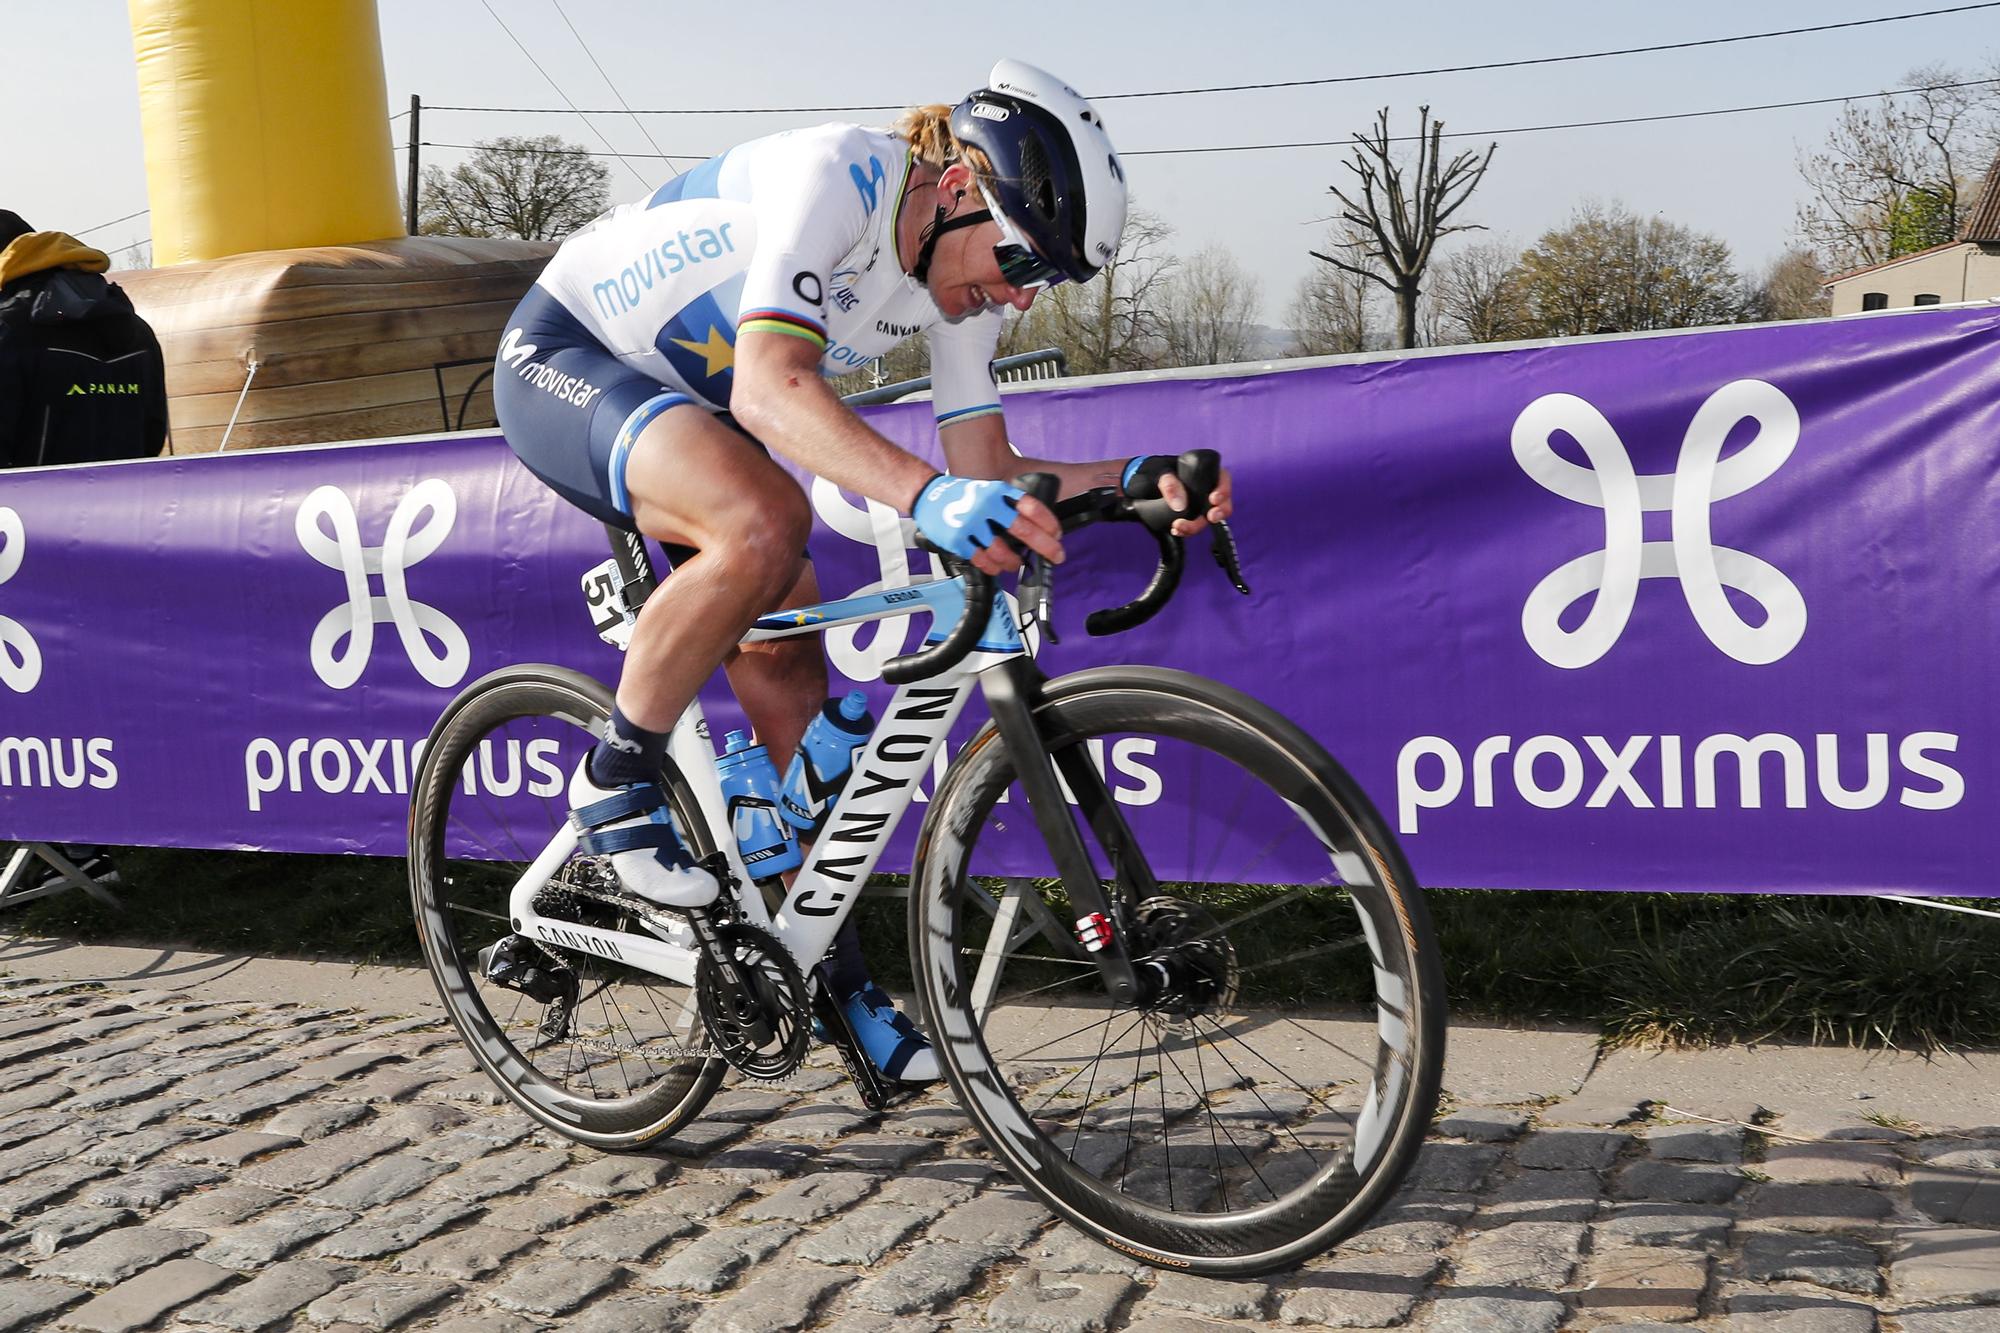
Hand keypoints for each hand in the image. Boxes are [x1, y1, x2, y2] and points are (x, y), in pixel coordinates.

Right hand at [910, 474, 1064, 574]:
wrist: (927, 494)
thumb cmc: (961, 496)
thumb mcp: (988, 490)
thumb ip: (1008, 506)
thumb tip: (1036, 529)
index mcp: (997, 491)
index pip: (1031, 507)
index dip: (1049, 523)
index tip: (1057, 534)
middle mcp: (986, 506)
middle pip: (1024, 531)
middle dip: (1046, 546)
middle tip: (1057, 555)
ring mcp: (971, 524)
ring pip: (1003, 552)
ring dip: (1014, 562)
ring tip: (1017, 564)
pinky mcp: (957, 540)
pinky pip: (982, 561)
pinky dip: (993, 567)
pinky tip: (997, 567)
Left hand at [1123, 454, 1235, 536]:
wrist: (1141, 485)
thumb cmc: (1154, 472)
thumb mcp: (1159, 474)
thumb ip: (1169, 485)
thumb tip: (1180, 505)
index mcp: (1204, 472)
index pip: (1223, 479)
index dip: (1224, 490)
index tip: (1214, 499)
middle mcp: (1205, 489)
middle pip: (1222, 503)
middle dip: (1219, 513)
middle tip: (1210, 517)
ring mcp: (1199, 504)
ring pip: (1207, 518)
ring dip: (1196, 526)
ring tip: (1179, 527)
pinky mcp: (1190, 515)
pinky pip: (1194, 525)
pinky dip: (1186, 530)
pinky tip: (1176, 530)